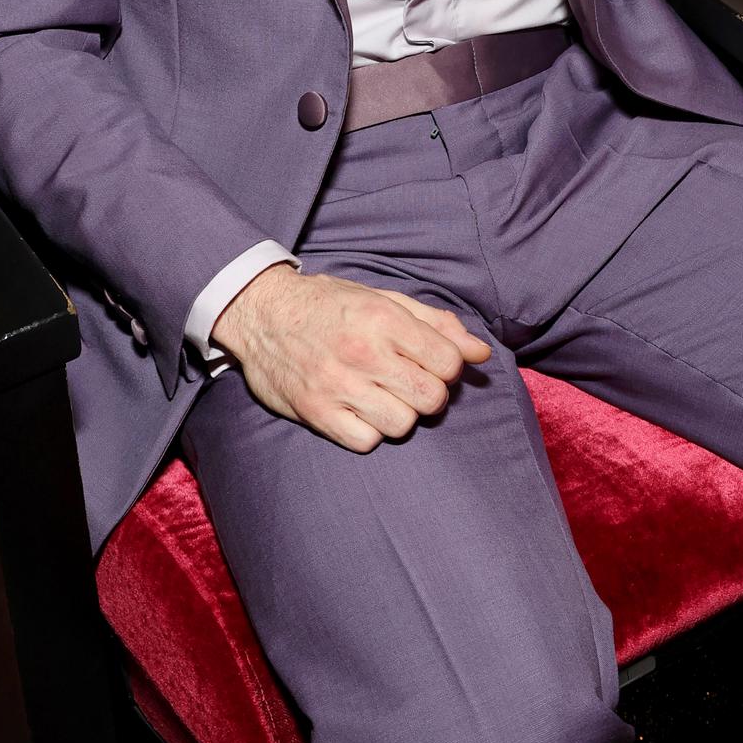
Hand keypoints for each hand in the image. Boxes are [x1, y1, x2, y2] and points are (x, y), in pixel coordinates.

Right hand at [213, 262, 491, 449]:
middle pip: (431, 398)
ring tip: (384, 396)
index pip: (448, 363)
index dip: (449, 367)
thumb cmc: (330, 305)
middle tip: (411, 382)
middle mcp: (362, 352)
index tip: (432, 363)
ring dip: (401, 413)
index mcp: (384, 319)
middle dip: (430, 393)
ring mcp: (337, 385)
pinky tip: (361, 410)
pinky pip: (366, 442)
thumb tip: (481, 353)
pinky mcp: (316, 413)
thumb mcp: (384, 300)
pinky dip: (370, 431)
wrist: (261, 313)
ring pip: (402, 424)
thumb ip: (436, 324)